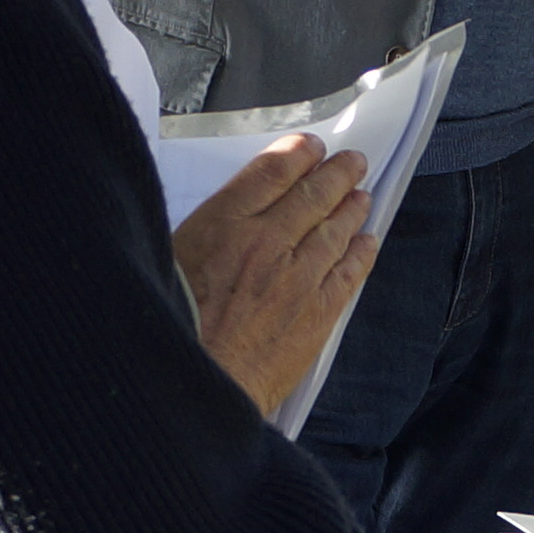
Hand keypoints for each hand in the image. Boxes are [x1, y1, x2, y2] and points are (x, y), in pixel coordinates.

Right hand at [171, 132, 375, 408]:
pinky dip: (361, 253)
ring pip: (335, 230)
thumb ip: (202, 234)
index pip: (270, 172)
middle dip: (336, 174)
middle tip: (351, 163)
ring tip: (362, 195)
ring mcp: (297, 278)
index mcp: (222, 225)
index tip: (310, 147)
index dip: (296, 154)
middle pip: (312, 194)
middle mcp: (266, 243)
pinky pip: (349, 273)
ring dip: (352, 208)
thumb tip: (225, 218)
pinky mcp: (316, 313)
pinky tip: (367, 242)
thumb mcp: (166, 260)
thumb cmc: (171, 328)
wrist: (194, 385)